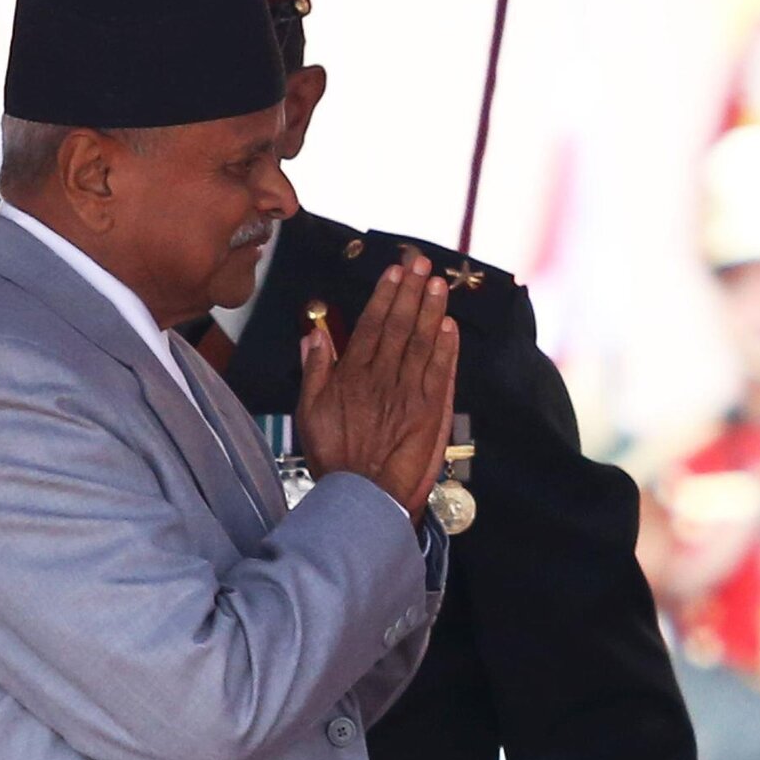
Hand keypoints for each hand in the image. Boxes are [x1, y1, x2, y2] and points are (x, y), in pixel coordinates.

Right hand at [296, 255, 459, 523]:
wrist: (363, 496)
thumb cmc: (333, 457)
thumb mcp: (309, 412)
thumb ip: (314, 371)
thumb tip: (315, 336)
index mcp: (352, 374)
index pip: (371, 325)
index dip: (385, 296)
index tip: (395, 273)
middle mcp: (381, 377)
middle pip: (399, 326)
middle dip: (411, 292)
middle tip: (422, 263)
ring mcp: (408, 393)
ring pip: (421, 342)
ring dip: (430, 310)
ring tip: (438, 283)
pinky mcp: (430, 411)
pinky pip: (440, 371)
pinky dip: (446, 347)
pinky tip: (450, 326)